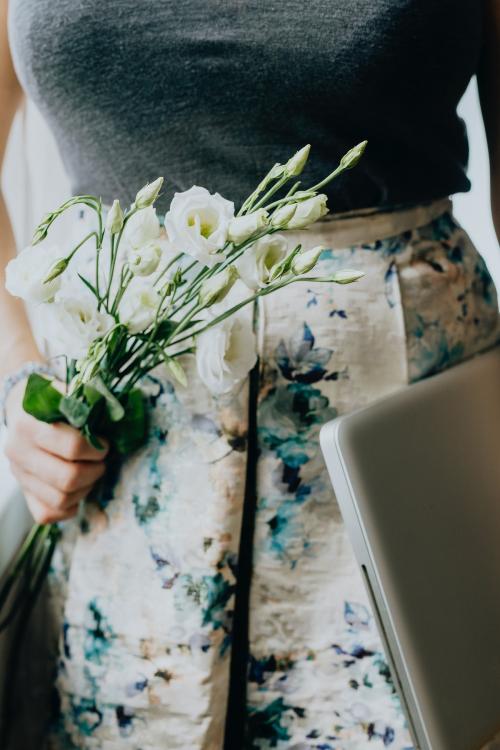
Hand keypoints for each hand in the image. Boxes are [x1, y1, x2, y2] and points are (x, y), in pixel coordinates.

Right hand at [4, 380, 107, 523]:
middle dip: (95, 471)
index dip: (96, 448)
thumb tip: (113, 411)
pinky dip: (68, 507)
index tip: (104, 443)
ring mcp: (19, 475)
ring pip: (59, 499)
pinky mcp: (23, 492)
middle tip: (101, 461)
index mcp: (29, 426)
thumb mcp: (65, 392)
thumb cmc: (52, 401)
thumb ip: (85, 402)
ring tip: (92, 473)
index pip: (72, 447)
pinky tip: (78, 490)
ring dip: (85, 489)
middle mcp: (19, 453)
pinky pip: (47, 514)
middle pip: (67, 478)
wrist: (22, 410)